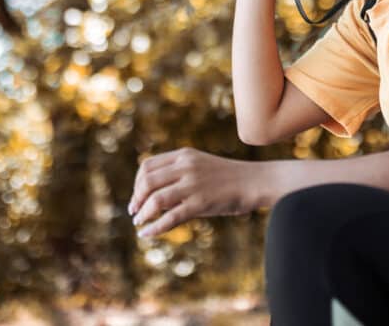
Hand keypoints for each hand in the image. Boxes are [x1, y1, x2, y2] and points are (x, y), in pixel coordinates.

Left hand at [127, 147, 264, 237]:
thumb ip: (179, 174)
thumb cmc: (229, 178)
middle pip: (146, 181)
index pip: (147, 166)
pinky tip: (147, 234)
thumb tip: (154, 196)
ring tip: (139, 223)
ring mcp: (192, 184)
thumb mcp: (200, 166)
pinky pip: (170, 217)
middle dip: (136, 198)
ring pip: (155, 199)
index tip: (137, 196)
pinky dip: (154, 227)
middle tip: (133, 211)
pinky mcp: (200, 203)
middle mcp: (185, 166)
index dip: (137, 183)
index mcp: (184, 155)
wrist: (255, 182)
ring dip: (142, 213)